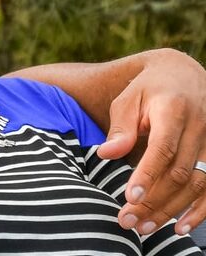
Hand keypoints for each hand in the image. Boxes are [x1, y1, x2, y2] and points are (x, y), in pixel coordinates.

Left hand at [97, 48, 205, 234]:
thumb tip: (105, 155)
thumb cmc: (147, 90)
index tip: (129, 198)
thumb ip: (120, 128)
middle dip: (153, 201)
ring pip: (196, 185)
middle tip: (128, 220)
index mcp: (173, 110)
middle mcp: (199, 127)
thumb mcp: (128, 100)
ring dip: (171, 210)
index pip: (162, 149)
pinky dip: (199, 211)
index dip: (147, 175)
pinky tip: (179, 227)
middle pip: (178, 173)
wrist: (182, 75)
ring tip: (144, 227)